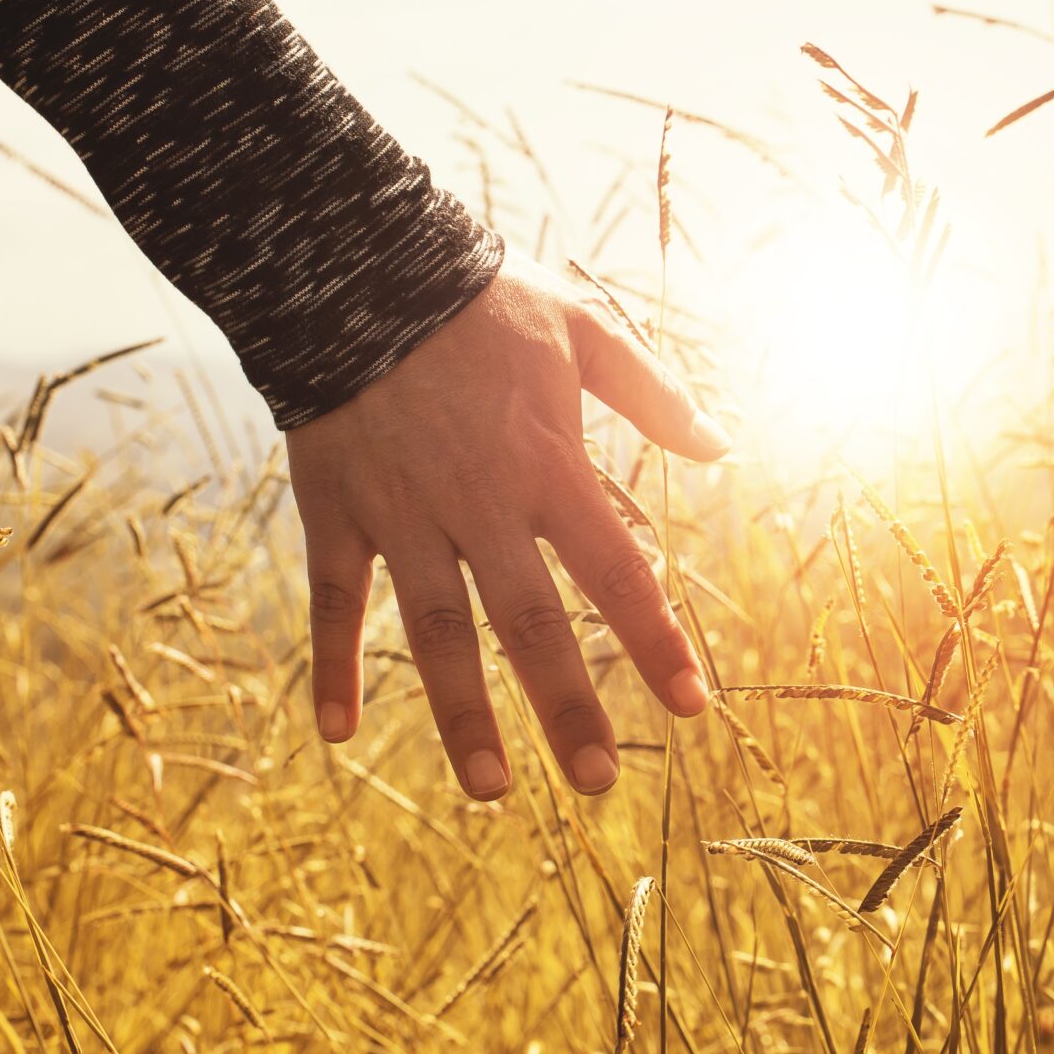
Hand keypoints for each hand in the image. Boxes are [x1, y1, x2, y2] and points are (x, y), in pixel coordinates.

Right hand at [284, 255, 728, 799]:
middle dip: (567, 705)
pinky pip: (335, 599)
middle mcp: (480, 503)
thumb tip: (722, 447)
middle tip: (599, 782)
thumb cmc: (482, 297)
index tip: (695, 706)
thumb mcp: (583, 329)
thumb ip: (654, 393)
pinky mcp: (337, 509)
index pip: (618, 572)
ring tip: (492, 789)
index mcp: (548, 466)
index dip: (657, 641)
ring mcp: (403, 512)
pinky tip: (335, 733)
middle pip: (530, 622)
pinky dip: (331, 665)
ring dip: (462, 713)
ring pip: (437, 630)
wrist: (355, 264)